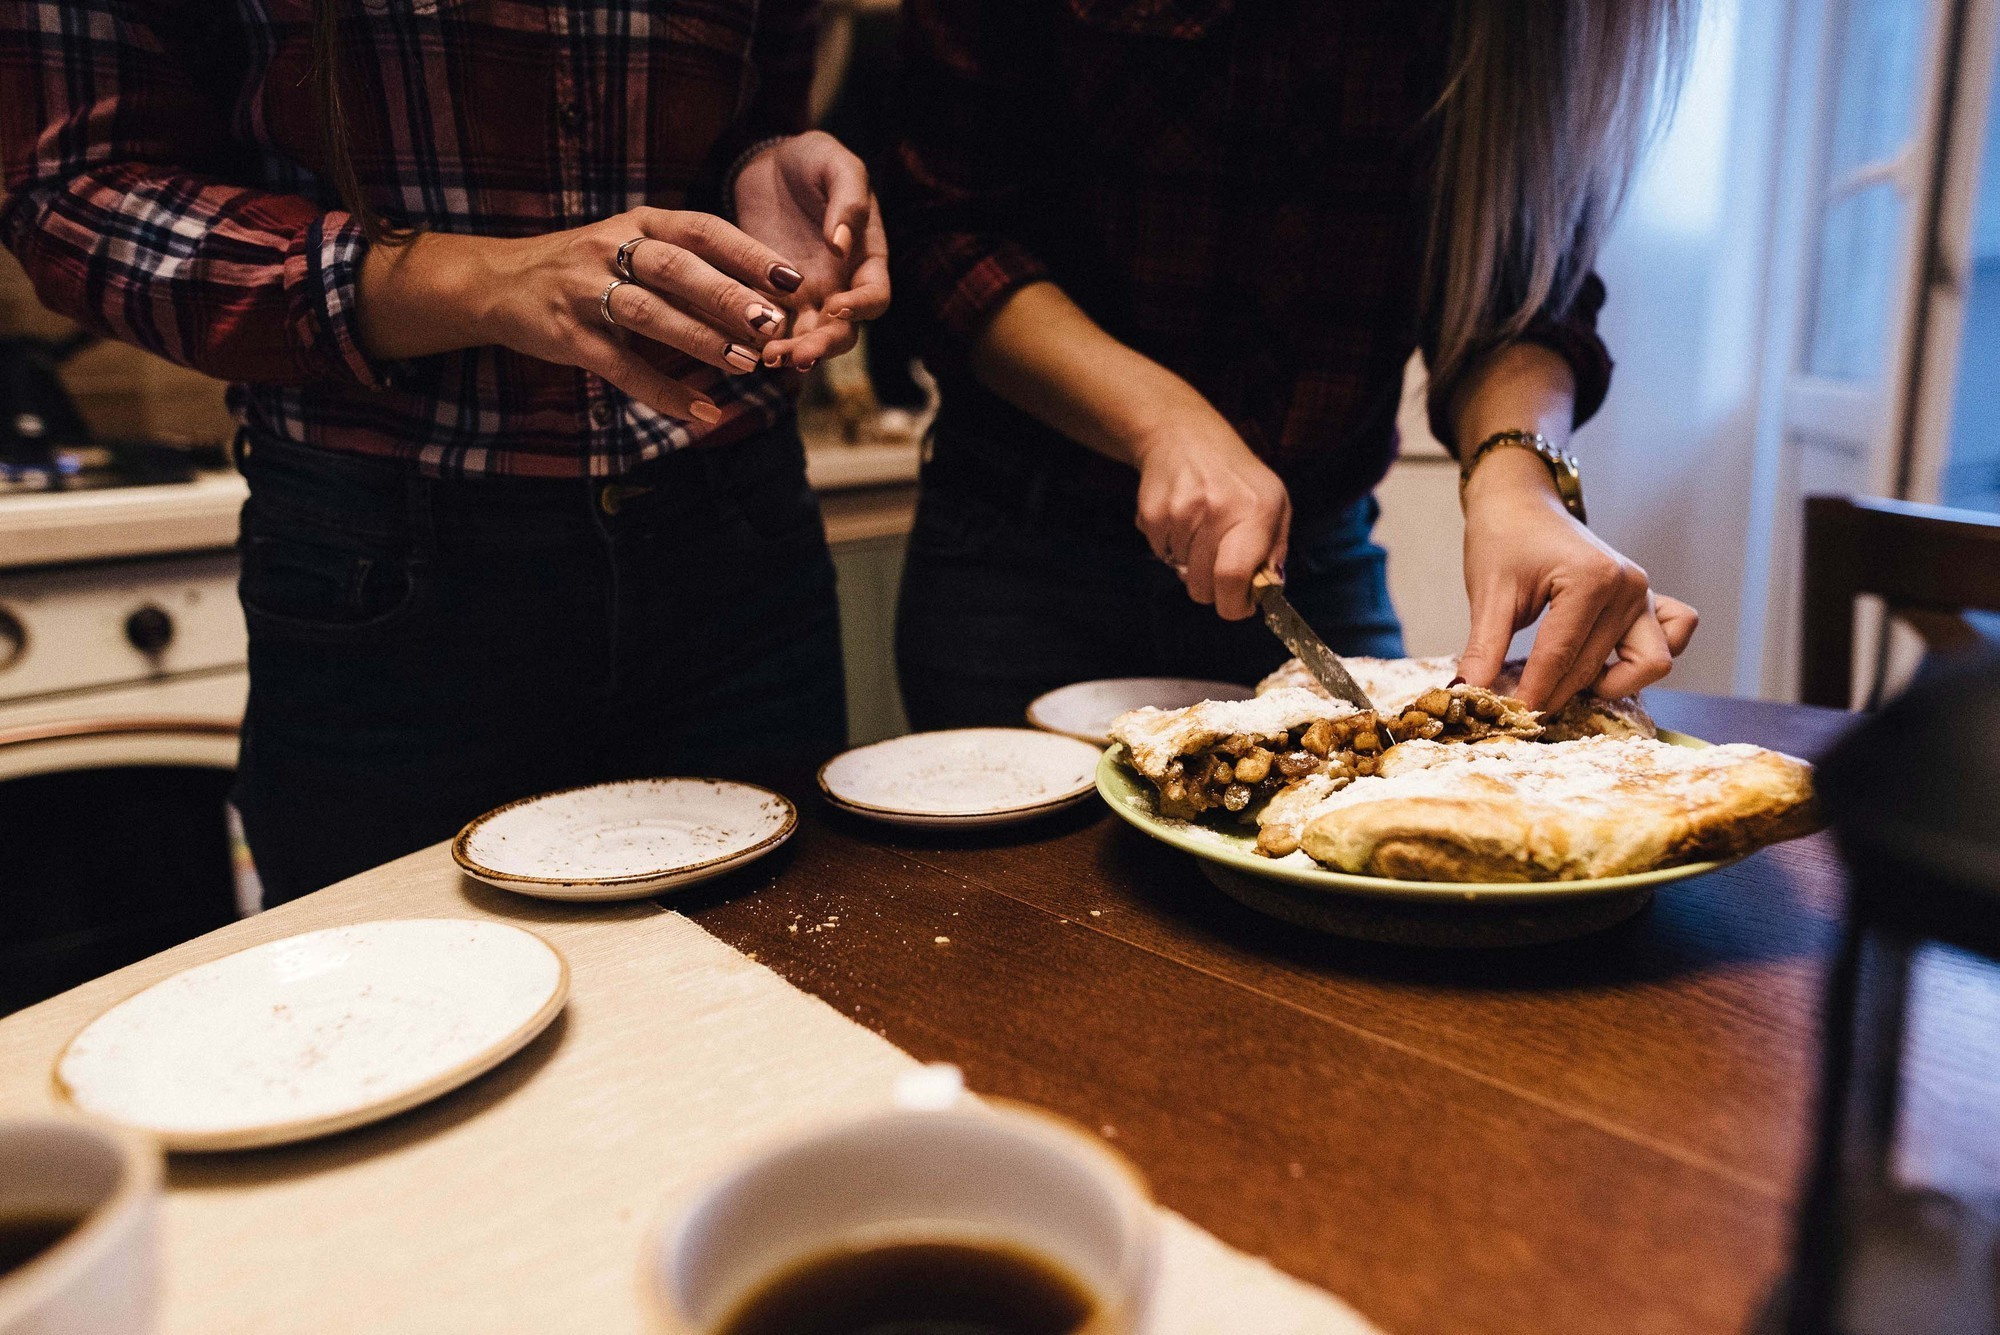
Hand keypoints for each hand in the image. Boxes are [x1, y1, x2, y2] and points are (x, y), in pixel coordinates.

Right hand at [358, 208, 807, 421]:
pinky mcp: (566, 336)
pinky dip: (662, 392)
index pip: (701, 230)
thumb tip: (764, 297)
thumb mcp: (632, 250)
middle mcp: (610, 248)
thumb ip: (687, 268)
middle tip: (773, 322)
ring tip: (746, 364)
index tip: (794, 278)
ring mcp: (584, 291)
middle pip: (676, 268)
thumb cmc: (586, 269)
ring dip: (700, 340)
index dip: (748, 252)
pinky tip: (701, 411)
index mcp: (637, 223)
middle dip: (726, 294)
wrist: (498, 283)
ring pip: (649, 314)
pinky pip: (620, 367)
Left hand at [731, 131, 890, 370]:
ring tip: (767, 358)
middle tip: (796, 355)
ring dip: (790, 353)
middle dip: (822, 346)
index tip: (837, 305)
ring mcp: (806, 295)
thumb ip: (848, 199)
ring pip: (806, 338)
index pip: (876, 297)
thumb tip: (842, 243)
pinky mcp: (770, 295)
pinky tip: (742, 343)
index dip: (861, 307)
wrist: (768, 162)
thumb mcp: (836, 163)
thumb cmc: (813, 159)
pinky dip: (759, 338)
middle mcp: (841, 285)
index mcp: (866, 258)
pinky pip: (769, 325)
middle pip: (842, 331)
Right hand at [1130, 405, 1291, 620]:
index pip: (1235, 576)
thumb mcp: (1274, 502)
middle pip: (1203, 585)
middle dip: (1211, 589)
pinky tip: (1180, 521)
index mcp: (1256, 511)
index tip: (1236, 606)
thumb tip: (1266, 591)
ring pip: (1180, 573)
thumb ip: (1274, 549)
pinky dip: (1170, 548)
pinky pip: (1160, 555)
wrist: (1184, 436)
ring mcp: (1181, 511)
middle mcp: (1218, 509)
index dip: (1233, 605)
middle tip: (1217, 568)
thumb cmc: (1237, 476)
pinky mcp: (1153, 513)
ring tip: (1199, 531)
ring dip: (1189, 564)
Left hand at [1458, 446, 1697, 710]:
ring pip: (1647, 665)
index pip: (1560, 658)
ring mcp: (1644, 594)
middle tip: (1519, 706)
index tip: (1509, 720)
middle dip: (1556, 694)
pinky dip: (1646, 659)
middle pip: (1595, 668)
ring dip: (1609, 684)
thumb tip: (1469, 695)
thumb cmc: (1504, 538)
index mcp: (1592, 579)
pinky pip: (1674, 637)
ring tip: (1563, 681)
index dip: (1532, 694)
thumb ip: (1484, 649)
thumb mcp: (1489, 594)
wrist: (1521, 503)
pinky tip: (1606, 664)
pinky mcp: (1648, 600)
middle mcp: (1628, 586)